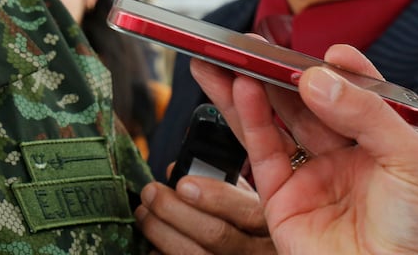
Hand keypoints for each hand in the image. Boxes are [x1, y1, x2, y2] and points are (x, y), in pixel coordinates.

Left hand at [137, 175, 274, 254]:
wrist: (259, 249)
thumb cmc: (251, 222)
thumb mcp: (246, 198)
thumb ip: (219, 181)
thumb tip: (173, 171)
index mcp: (273, 224)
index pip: (247, 212)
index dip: (214, 197)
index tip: (182, 184)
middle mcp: (262, 253)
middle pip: (215, 235)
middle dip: (174, 210)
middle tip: (150, 192)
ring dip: (161, 232)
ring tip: (144, 213)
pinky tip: (153, 245)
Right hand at [191, 45, 417, 254]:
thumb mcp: (415, 162)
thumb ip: (366, 114)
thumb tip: (318, 78)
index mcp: (384, 142)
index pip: (354, 93)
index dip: (335, 69)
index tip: (323, 49)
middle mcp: (345, 156)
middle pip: (303, 103)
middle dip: (275, 72)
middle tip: (249, 45)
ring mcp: (311, 176)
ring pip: (272, 121)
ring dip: (246, 87)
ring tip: (224, 58)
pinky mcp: (282, 199)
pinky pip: (261, 150)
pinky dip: (247, 116)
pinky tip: (240, 89)